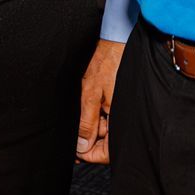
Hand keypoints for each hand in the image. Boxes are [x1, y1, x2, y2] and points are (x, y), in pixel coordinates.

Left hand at [76, 38, 123, 163]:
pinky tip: (86, 106)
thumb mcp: (91, 94)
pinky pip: (106, 115)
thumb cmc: (107, 63)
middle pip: (105, 142)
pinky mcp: (118, 100)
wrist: (116, 39)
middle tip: (71, 137)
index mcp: (120, 118)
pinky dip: (95, 114)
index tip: (75, 153)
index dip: (89, 155)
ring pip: (104, 128)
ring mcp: (120, 108)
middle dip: (88, 140)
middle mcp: (123, 116)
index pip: (107, 153)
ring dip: (90, 126)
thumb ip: (87, 123)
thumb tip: (82, 147)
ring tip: (77, 115)